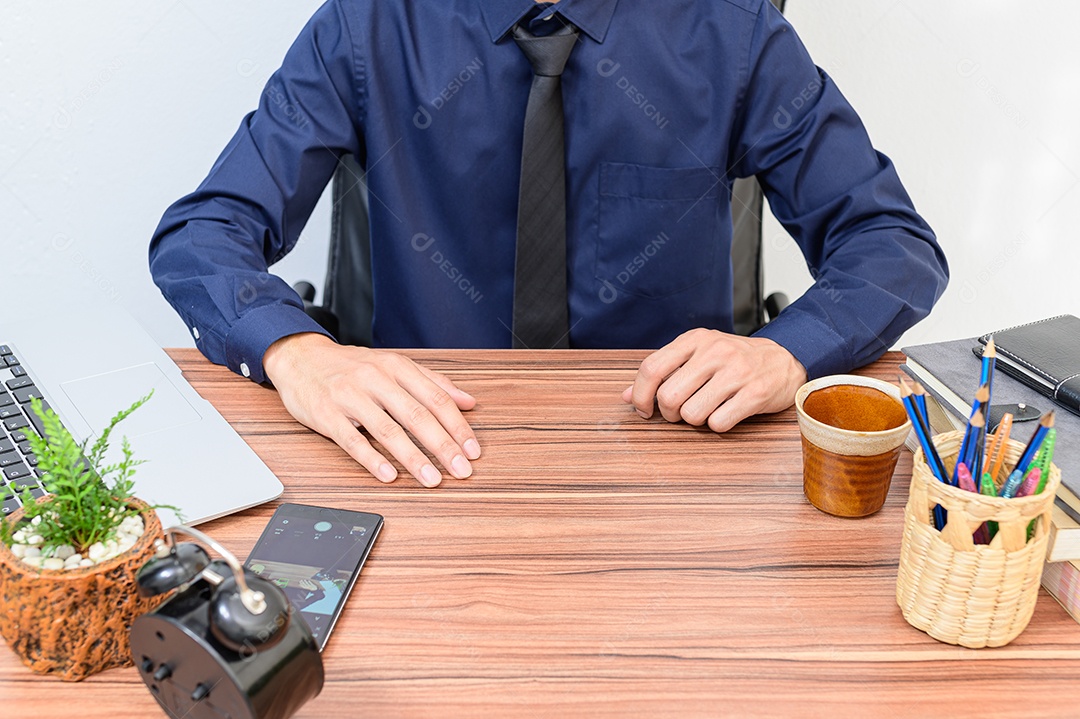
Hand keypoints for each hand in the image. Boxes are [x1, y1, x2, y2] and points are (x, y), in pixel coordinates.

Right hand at [263, 333, 480, 486]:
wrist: (301, 357)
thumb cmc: (351, 367)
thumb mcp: (394, 365)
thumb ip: (432, 383)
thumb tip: (469, 402)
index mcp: (396, 367)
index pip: (435, 398)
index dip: (457, 426)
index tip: (473, 450)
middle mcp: (376, 379)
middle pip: (416, 415)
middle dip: (443, 446)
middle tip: (461, 470)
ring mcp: (350, 397)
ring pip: (387, 430)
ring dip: (413, 458)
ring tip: (432, 479)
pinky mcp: (327, 415)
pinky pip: (352, 440)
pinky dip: (372, 459)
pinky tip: (389, 475)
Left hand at [622, 328, 807, 431]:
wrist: (784, 359)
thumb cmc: (733, 360)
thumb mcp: (696, 356)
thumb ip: (662, 373)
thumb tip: (625, 397)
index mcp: (695, 340)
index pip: (651, 368)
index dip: (640, 395)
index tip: (643, 410)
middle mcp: (714, 352)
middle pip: (669, 396)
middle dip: (669, 413)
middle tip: (679, 413)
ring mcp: (736, 372)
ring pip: (691, 414)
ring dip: (693, 421)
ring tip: (705, 410)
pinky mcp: (754, 394)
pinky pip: (718, 423)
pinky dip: (717, 425)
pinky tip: (725, 413)